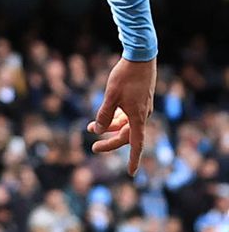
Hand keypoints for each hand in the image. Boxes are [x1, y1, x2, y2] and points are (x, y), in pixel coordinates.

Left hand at [88, 57, 155, 174]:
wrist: (140, 58)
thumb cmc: (125, 76)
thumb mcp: (111, 96)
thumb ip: (104, 114)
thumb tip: (99, 130)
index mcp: (138, 117)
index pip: (136, 144)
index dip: (134, 159)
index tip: (131, 173)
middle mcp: (142, 115)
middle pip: (126, 135)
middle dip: (110, 142)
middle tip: (93, 148)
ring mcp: (141, 108)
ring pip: (125, 125)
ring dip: (109, 128)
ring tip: (90, 128)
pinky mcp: (138, 101)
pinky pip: (126, 115)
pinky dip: (115, 118)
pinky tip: (103, 117)